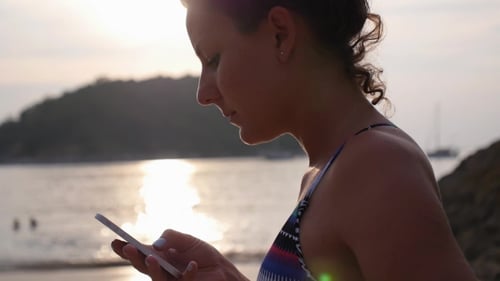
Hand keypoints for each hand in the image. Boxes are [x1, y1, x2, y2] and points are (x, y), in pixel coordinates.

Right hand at [111, 229, 247, 280]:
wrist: (223, 271)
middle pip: (142, 266)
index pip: (138, 253)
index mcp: (159, 257)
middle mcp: (161, 270)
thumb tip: (156, 244)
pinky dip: (187, 274)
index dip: (124, 248)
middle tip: (128, 248)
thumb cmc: (203, 255)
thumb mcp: (188, 240)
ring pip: (156, 279)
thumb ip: (171, 237)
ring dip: (152, 268)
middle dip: (133, 257)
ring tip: (152, 258)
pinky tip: (192, 264)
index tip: (114, 241)